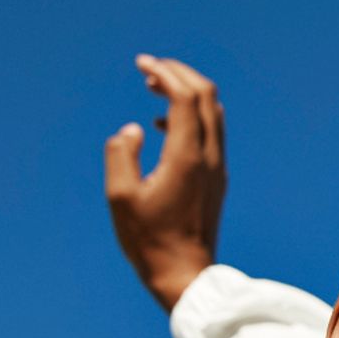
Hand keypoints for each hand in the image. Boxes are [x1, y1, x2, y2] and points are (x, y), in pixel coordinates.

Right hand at [104, 54, 227, 310]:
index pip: (185, 97)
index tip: (142, 63)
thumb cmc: (149, 239)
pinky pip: (210, 132)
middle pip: (206, 97)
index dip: (165, 73)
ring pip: (212, 113)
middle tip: (149, 67)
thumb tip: (133, 129)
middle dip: (179, 74)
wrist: (185, 274)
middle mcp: (209, 157)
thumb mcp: (120, 196)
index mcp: (187, 156)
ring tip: (152, 87)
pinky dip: (189, 116)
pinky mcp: (216, 178)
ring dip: (186, 93)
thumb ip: (121, 154)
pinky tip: (160, 125)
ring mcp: (217, 168)